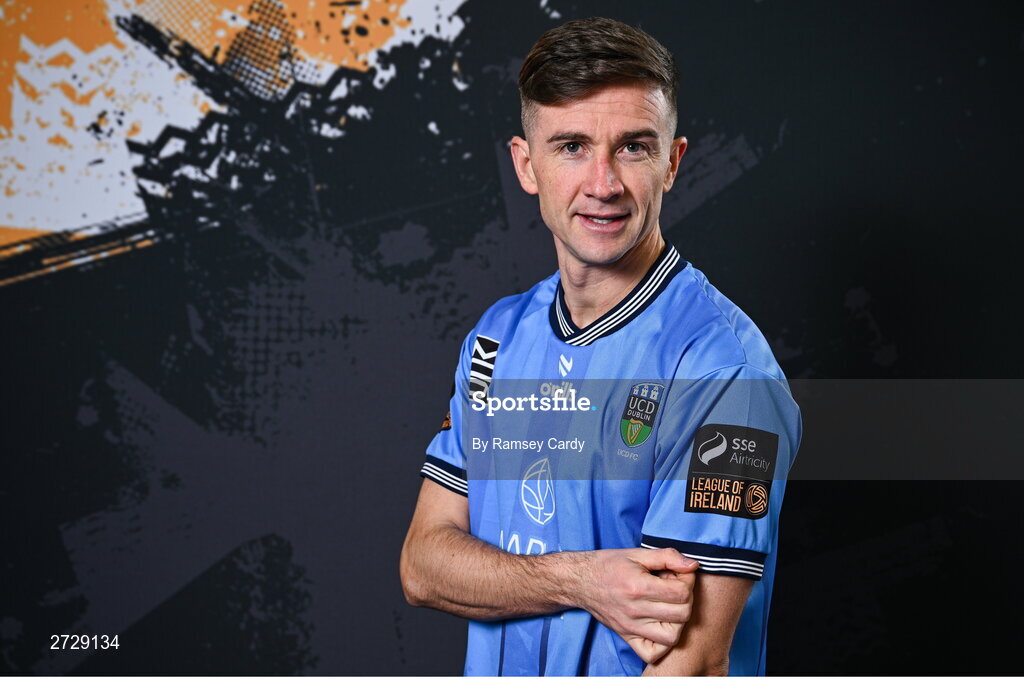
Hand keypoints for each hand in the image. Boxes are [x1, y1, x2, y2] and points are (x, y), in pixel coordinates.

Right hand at [576, 548, 697, 663]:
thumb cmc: (609, 565)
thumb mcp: (637, 553)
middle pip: (682, 614)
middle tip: (674, 588)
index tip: (679, 574)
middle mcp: (635, 610)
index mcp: (638, 587)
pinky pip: (652, 653)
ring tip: (670, 606)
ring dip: (678, 621)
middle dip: (686, 598)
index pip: (681, 592)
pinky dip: (663, 645)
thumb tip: (693, 566)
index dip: (687, 581)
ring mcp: (631, 627)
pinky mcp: (626, 637)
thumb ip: (667, 556)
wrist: (580, 580)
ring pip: (672, 637)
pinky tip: (661, 626)